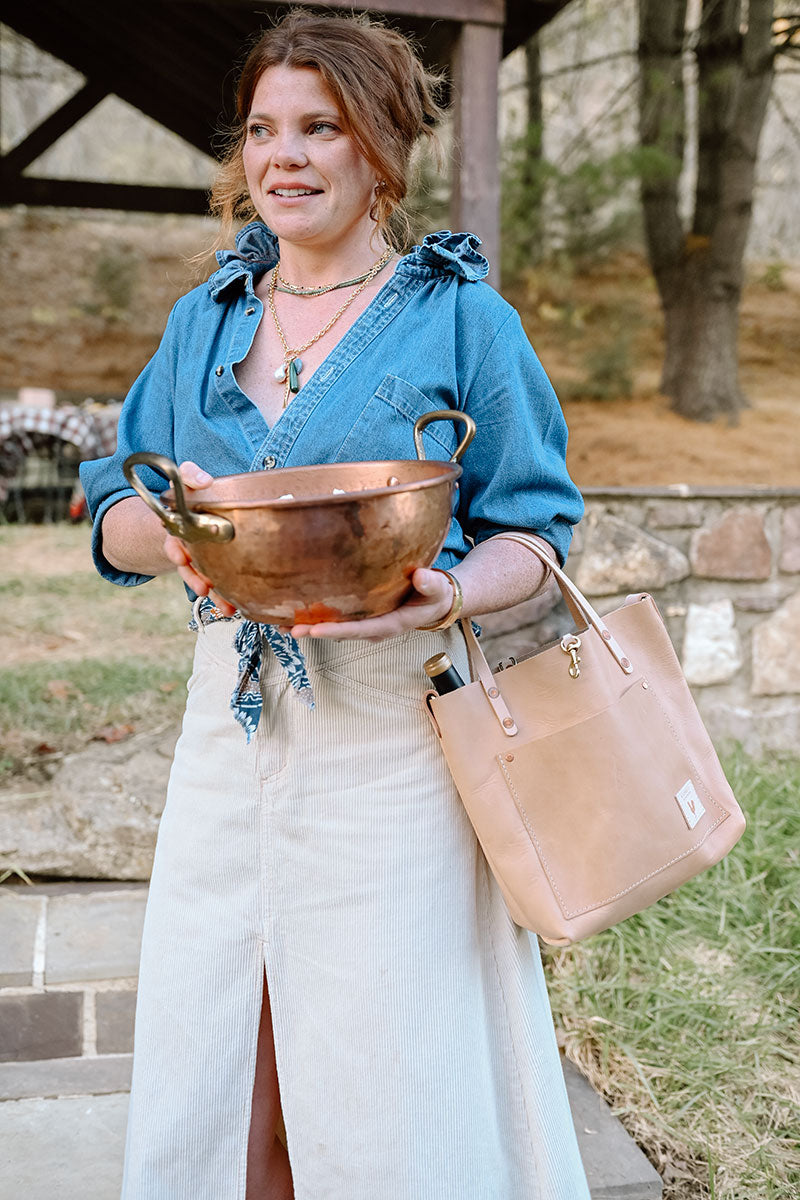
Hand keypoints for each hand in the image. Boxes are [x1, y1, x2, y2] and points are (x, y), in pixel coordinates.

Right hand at [162, 461, 236, 615]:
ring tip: (224, 606)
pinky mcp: (212, 564)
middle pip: (188, 565)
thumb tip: (204, 480)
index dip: (175, 551)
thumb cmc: (193, 491)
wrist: (194, 508)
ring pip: (202, 577)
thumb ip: (192, 475)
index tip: (180, 558)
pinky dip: (223, 596)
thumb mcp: (188, 478)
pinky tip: (232, 606)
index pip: (172, 539)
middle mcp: (184, 544)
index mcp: (177, 526)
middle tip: (204, 588)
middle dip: (194, 577)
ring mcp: (198, 556)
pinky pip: (216, 582)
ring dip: (212, 592)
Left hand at [285, 567, 454, 641]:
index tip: (315, 629)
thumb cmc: (435, 594)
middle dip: (315, 631)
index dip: (337, 630)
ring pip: (334, 628)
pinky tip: (294, 613)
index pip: (361, 629)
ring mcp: (364, 623)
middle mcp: (373, 628)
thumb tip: (421, 576)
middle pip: (340, 632)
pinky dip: (315, 617)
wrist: (435, 600)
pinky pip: (335, 619)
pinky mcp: (359, 616)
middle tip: (290, 628)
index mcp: (391, 624)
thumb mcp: (437, 589)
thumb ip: (431, 583)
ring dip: (309, 627)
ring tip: (281, 624)